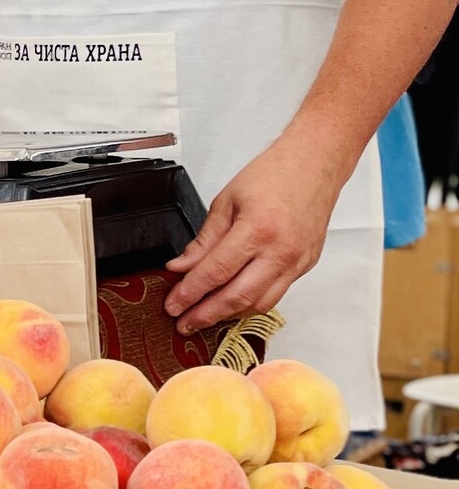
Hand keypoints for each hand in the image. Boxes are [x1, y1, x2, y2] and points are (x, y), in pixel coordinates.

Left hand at [164, 135, 347, 334]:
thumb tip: (181, 267)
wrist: (315, 165)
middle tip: (183, 323)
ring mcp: (297, 262)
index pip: (216, 272)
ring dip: (229, 315)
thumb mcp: (226, 201)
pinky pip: (276, 294)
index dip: (190, 293)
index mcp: (257, 230)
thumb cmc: (273, 175)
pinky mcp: (305, 266)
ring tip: (203, 318)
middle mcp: (280, 251)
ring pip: (259, 303)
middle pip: (238, 296)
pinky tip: (232, 304)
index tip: (173, 305)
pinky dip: (251, 304)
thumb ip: (204, 240)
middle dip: (206, 314)